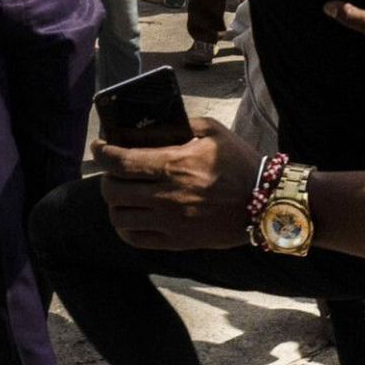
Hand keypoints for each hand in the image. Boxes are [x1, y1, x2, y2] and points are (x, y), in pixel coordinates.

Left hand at [96, 116, 264, 249]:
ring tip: (122, 195)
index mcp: (172, 165)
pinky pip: (135, 239)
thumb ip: (180, 123)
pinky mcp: (176, 242)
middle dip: (107, 178)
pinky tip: (130, 218)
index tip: (98, 147)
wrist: (265, 203)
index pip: (119, 161)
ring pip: (118, 217)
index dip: (101, 153)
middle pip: (112, 191)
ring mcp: (169, 222)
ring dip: (114, 204)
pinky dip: (125, 228)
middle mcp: (166, 196)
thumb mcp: (212, 131)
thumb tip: (152, 123)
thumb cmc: (239, 164)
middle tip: (115, 172)